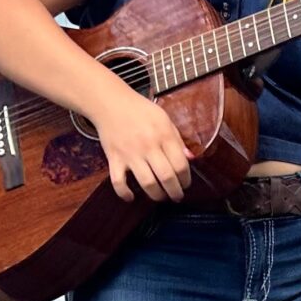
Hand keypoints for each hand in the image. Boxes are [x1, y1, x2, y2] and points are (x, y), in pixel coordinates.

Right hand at [87, 79, 193, 203]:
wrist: (110, 103)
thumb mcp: (164, 119)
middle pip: (166, 177)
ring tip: (160, 196)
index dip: (186, 179)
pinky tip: (131, 197)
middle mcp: (148, 146)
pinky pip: (118, 182)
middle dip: (175, 192)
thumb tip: (191, 159)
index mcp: (163, 135)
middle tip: (177, 196)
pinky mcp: (114, 159)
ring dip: (156, 195)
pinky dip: (124, 193)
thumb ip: (177, 139)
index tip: (186, 184)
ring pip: (147, 183)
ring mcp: (130, 154)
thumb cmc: (140, 110)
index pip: (180, 164)